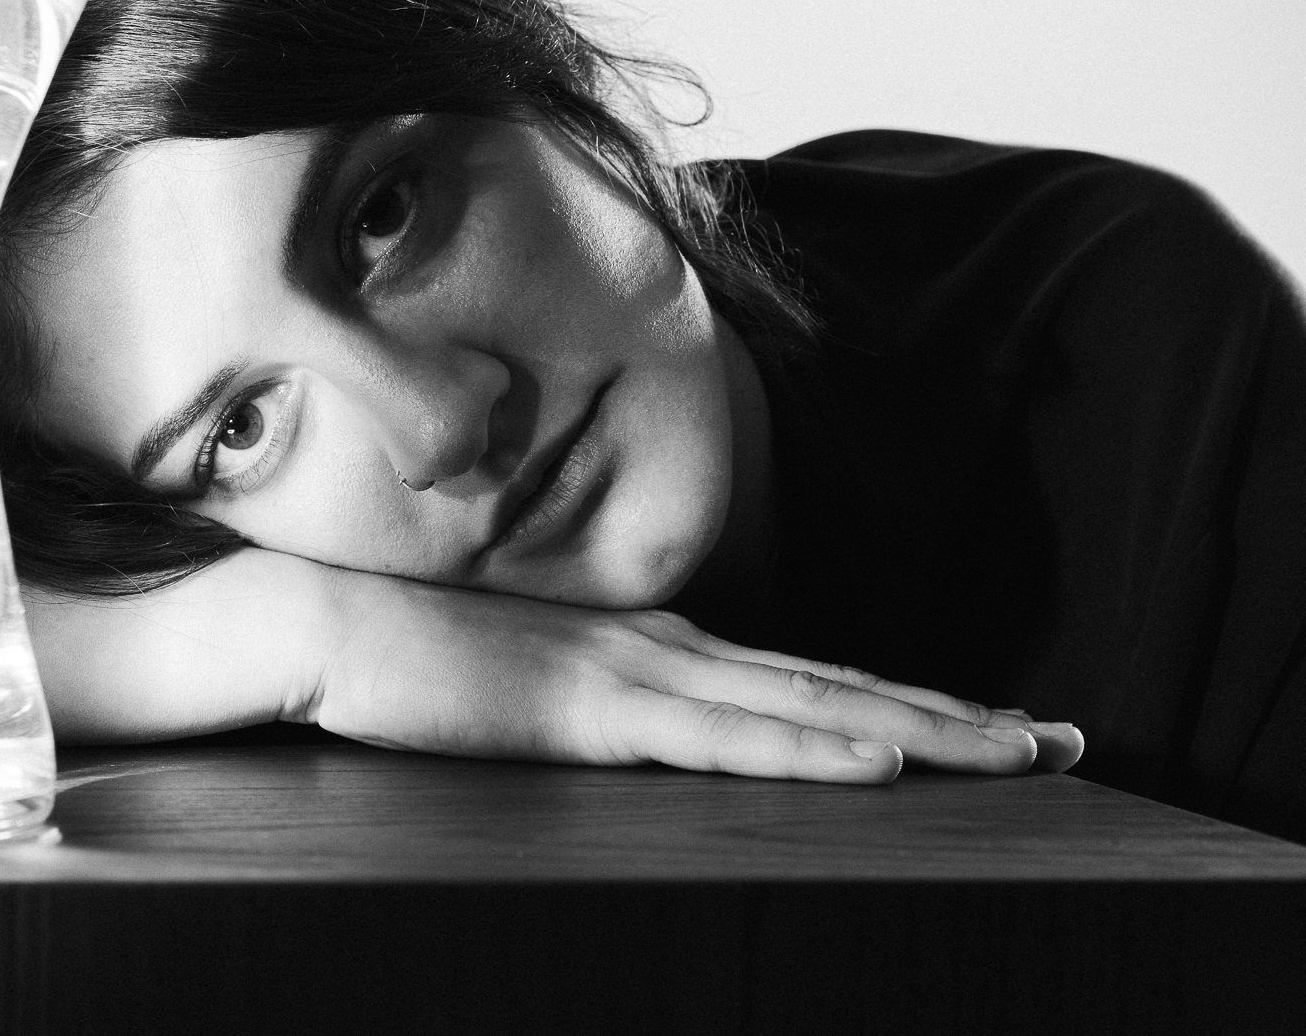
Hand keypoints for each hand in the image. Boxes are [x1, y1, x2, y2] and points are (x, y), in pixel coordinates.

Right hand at [310, 570, 1083, 782]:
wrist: (318, 616)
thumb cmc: (405, 648)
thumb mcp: (520, 675)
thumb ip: (586, 691)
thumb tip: (629, 720)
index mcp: (653, 642)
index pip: (805, 674)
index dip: (903, 699)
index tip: (987, 722)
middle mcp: (667, 648)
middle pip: (838, 685)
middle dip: (955, 718)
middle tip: (1062, 740)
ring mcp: (636, 676)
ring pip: (809, 708)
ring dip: (922, 732)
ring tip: (1017, 754)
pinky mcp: (591, 713)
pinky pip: (723, 739)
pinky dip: (813, 747)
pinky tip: (881, 762)